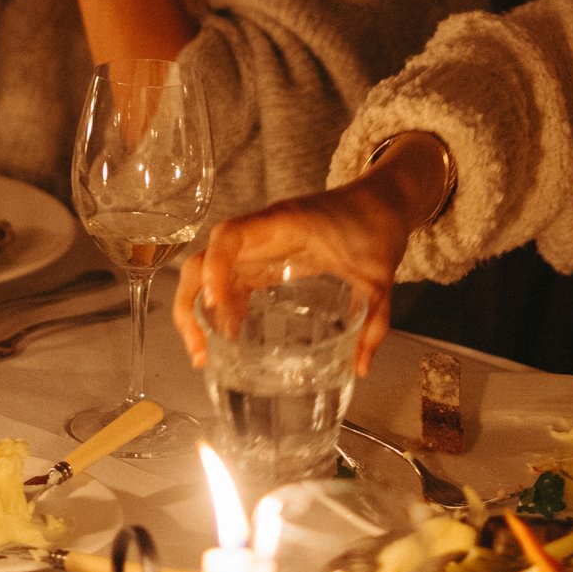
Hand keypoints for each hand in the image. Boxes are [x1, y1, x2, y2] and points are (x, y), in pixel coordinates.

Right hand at [175, 173, 416, 377]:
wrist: (381, 202)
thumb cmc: (376, 227)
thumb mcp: (380, 276)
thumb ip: (374, 323)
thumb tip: (360, 369)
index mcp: (284, 225)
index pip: (229, 237)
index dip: (213, 269)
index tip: (217, 308)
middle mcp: (261, 234)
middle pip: (203, 259)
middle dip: (190, 303)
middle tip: (201, 350)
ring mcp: (259, 248)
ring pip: (208, 272)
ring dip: (198, 310)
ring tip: (205, 355)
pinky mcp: (265, 259)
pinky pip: (231, 281)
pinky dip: (222, 309)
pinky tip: (230, 338)